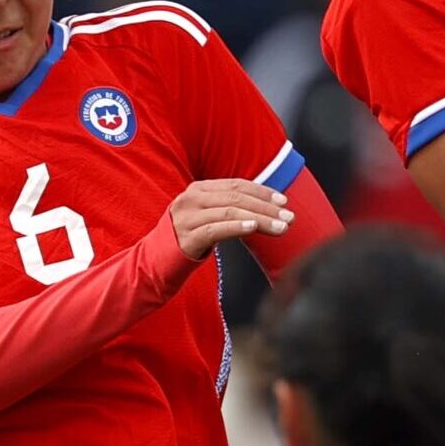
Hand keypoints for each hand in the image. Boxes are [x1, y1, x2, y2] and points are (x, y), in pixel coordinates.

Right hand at [168, 179, 291, 261]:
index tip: (284, 202)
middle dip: (267, 207)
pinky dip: (237, 227)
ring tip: (281, 228)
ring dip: (260, 219)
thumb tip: (271, 207)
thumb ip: (232, 206)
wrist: (154, 261)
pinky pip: (215, 229)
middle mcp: (191, 199)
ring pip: (229, 212)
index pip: (237, 184)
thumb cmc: (190, 236)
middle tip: (290, 218)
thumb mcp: (209, 214)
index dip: (263, 192)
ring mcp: (187, 217)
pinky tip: (254, 228)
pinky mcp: (186, 237)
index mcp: (199, 189)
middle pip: (236, 198)